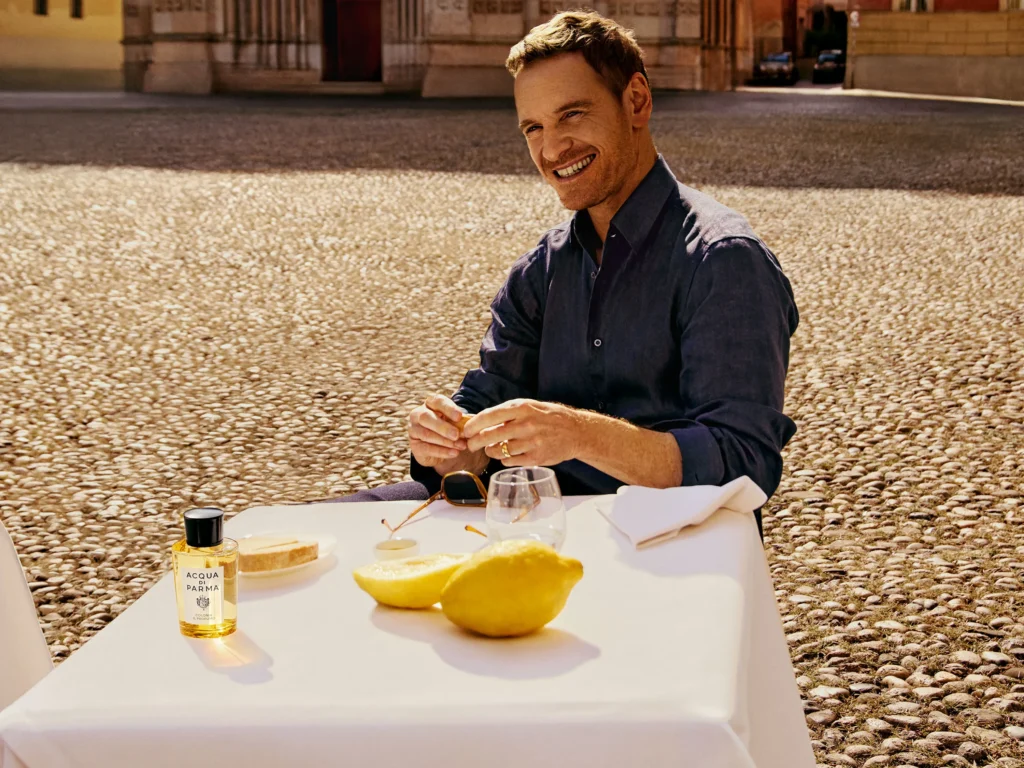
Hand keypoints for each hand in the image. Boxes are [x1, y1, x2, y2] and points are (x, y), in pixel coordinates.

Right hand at [408, 394, 467, 467]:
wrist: (441, 448)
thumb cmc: (451, 429)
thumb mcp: (457, 423)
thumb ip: (463, 421)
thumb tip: (474, 422)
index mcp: (430, 403)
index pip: (437, 401)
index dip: (448, 408)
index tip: (459, 416)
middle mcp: (418, 414)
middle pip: (426, 417)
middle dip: (443, 426)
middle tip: (457, 434)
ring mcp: (414, 430)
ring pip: (426, 434)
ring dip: (445, 441)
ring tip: (460, 446)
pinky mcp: (414, 446)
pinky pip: (426, 449)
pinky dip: (442, 452)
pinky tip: (454, 453)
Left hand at [463, 399, 584, 467]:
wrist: (576, 431)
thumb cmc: (549, 417)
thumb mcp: (529, 406)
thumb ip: (507, 412)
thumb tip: (479, 420)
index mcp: (522, 408)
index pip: (489, 416)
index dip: (473, 425)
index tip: (466, 430)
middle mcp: (525, 424)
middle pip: (489, 436)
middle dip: (475, 442)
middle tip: (470, 445)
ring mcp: (531, 442)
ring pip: (499, 450)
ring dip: (491, 451)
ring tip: (491, 449)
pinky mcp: (536, 458)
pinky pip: (510, 461)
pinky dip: (504, 459)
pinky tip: (507, 455)